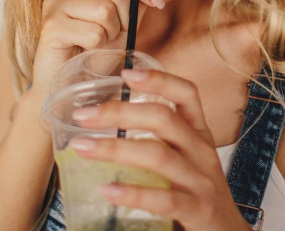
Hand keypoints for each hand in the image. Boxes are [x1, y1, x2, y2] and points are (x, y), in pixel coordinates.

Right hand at [29, 0, 165, 98]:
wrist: (72, 84)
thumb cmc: (98, 51)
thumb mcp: (127, 20)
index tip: (158, 1)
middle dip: (126, 15)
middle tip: (117, 33)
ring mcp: (54, 3)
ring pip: (105, 9)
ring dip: (111, 32)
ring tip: (100, 41)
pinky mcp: (50, 26)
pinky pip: (93, 32)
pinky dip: (98, 46)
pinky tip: (86, 49)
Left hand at [68, 69, 250, 230]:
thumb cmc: (197, 193)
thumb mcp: (186, 160)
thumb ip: (157, 142)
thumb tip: (102, 128)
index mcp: (199, 133)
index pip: (187, 94)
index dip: (159, 79)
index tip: (126, 73)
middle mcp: (202, 151)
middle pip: (163, 118)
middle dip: (120, 112)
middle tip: (83, 115)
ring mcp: (201, 181)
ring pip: (157, 155)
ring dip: (115, 148)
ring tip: (82, 147)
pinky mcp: (197, 210)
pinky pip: (163, 199)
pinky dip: (132, 193)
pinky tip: (107, 190)